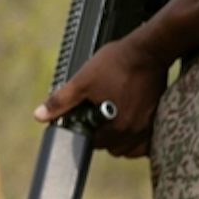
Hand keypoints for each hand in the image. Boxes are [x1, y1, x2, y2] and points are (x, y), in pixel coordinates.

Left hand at [34, 35, 168, 157]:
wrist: (148, 50)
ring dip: (120, 137)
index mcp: (115, 127)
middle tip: (98, 115)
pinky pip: (147, 140)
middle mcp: (134, 132)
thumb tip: (39, 116)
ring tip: (113, 117)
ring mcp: (150, 127)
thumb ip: (60, 102)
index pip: (94, 144)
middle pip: (114, 148)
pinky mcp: (159, 119)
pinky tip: (130, 119)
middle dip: (103, 135)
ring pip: (130, 146)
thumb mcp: (82, 80)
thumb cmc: (116, 63)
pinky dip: (138, 135)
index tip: (86, 118)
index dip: (86, 131)